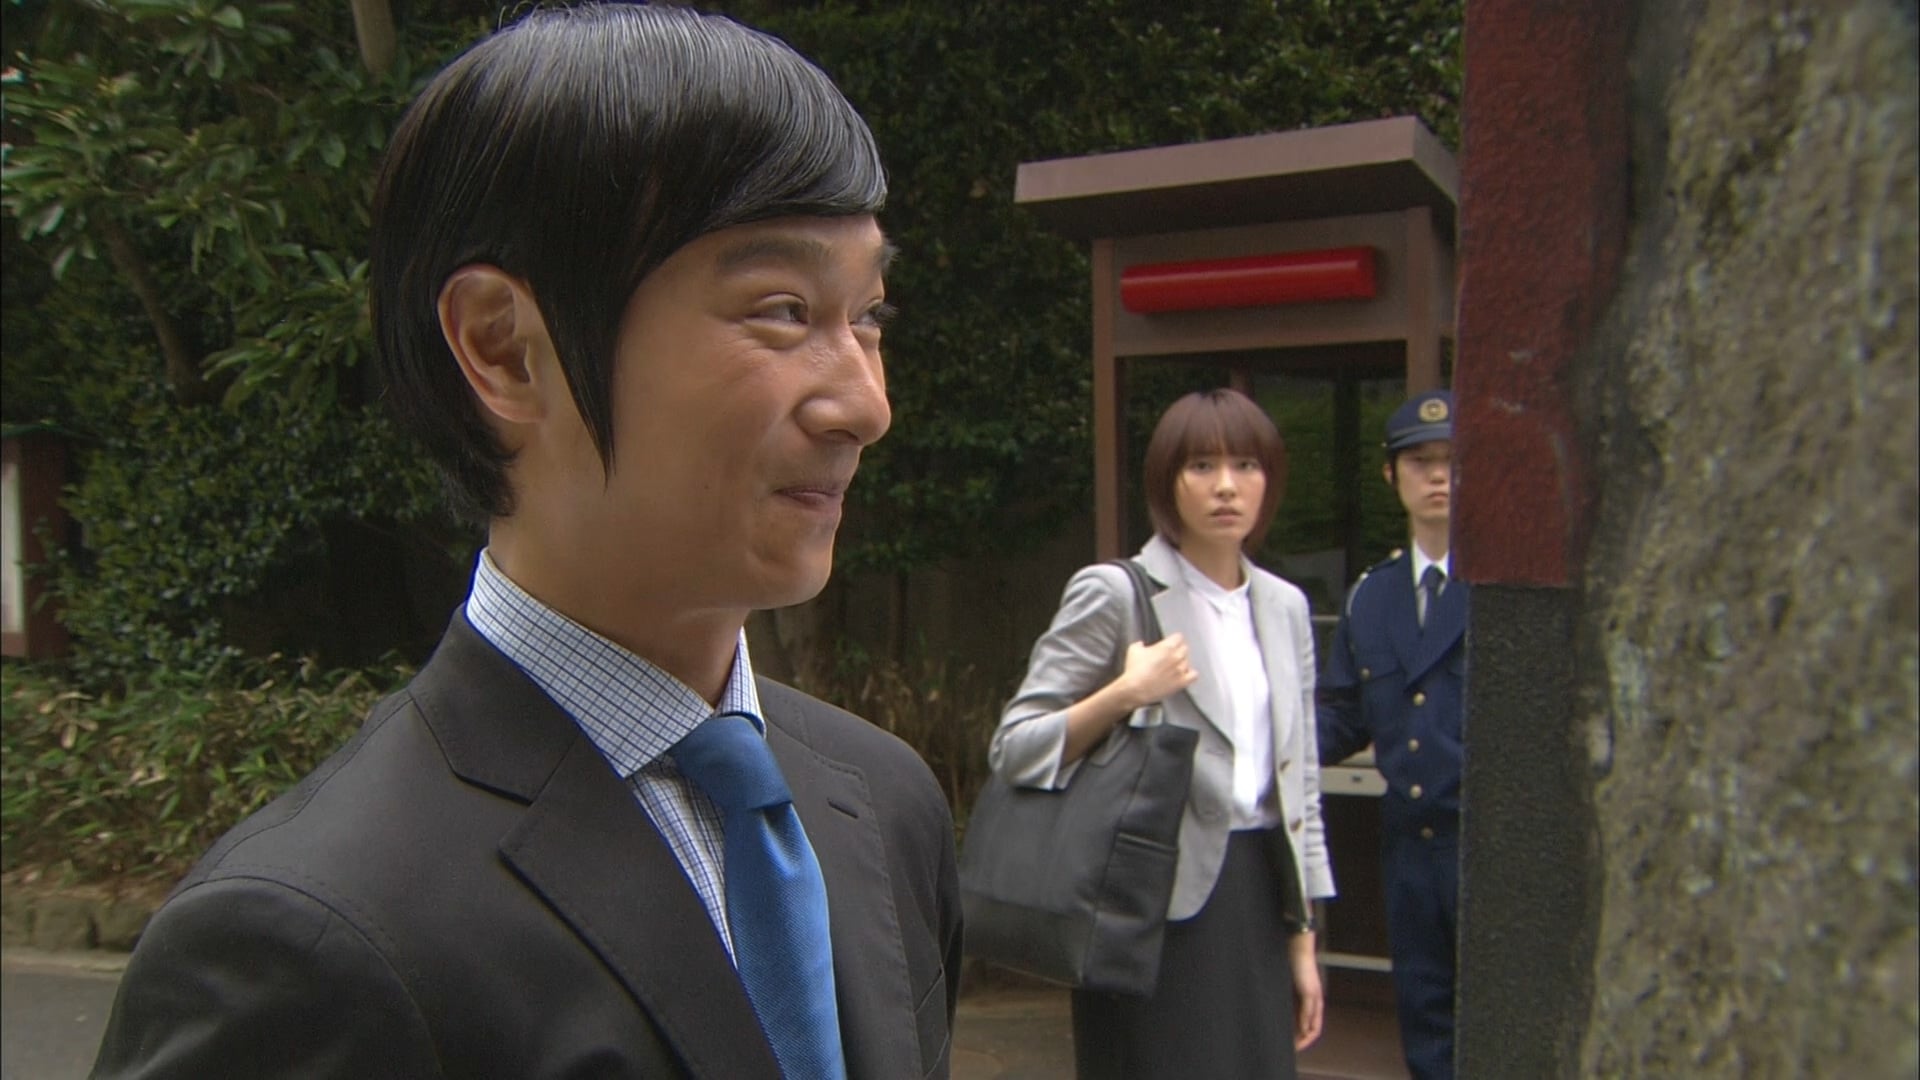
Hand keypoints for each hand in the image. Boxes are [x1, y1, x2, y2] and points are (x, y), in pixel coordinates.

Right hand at [1120, 633, 1196, 709]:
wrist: (1135, 689)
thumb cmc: (1134, 670)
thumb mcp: (1133, 651)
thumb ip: (1140, 645)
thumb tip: (1142, 645)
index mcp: (1167, 646)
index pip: (1178, 637)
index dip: (1173, 640)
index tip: (1170, 643)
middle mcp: (1177, 656)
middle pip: (1184, 648)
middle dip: (1178, 651)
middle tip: (1170, 656)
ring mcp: (1181, 670)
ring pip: (1188, 661)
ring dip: (1182, 663)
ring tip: (1173, 668)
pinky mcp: (1182, 682)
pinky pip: (1194, 675)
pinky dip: (1190, 674)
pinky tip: (1183, 675)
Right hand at [1290, 932, 1322, 1050]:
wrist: (1299, 948)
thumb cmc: (1293, 963)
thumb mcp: (1290, 983)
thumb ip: (1289, 994)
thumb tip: (1279, 1006)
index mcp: (1310, 999)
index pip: (1311, 1022)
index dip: (1304, 1035)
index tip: (1294, 1043)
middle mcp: (1315, 999)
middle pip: (1315, 1026)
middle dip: (1306, 1040)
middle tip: (1296, 1049)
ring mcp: (1314, 996)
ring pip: (1314, 1021)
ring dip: (1307, 1035)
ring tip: (1299, 1044)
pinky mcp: (1310, 991)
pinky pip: (1309, 1011)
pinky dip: (1306, 1022)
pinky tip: (1302, 1030)